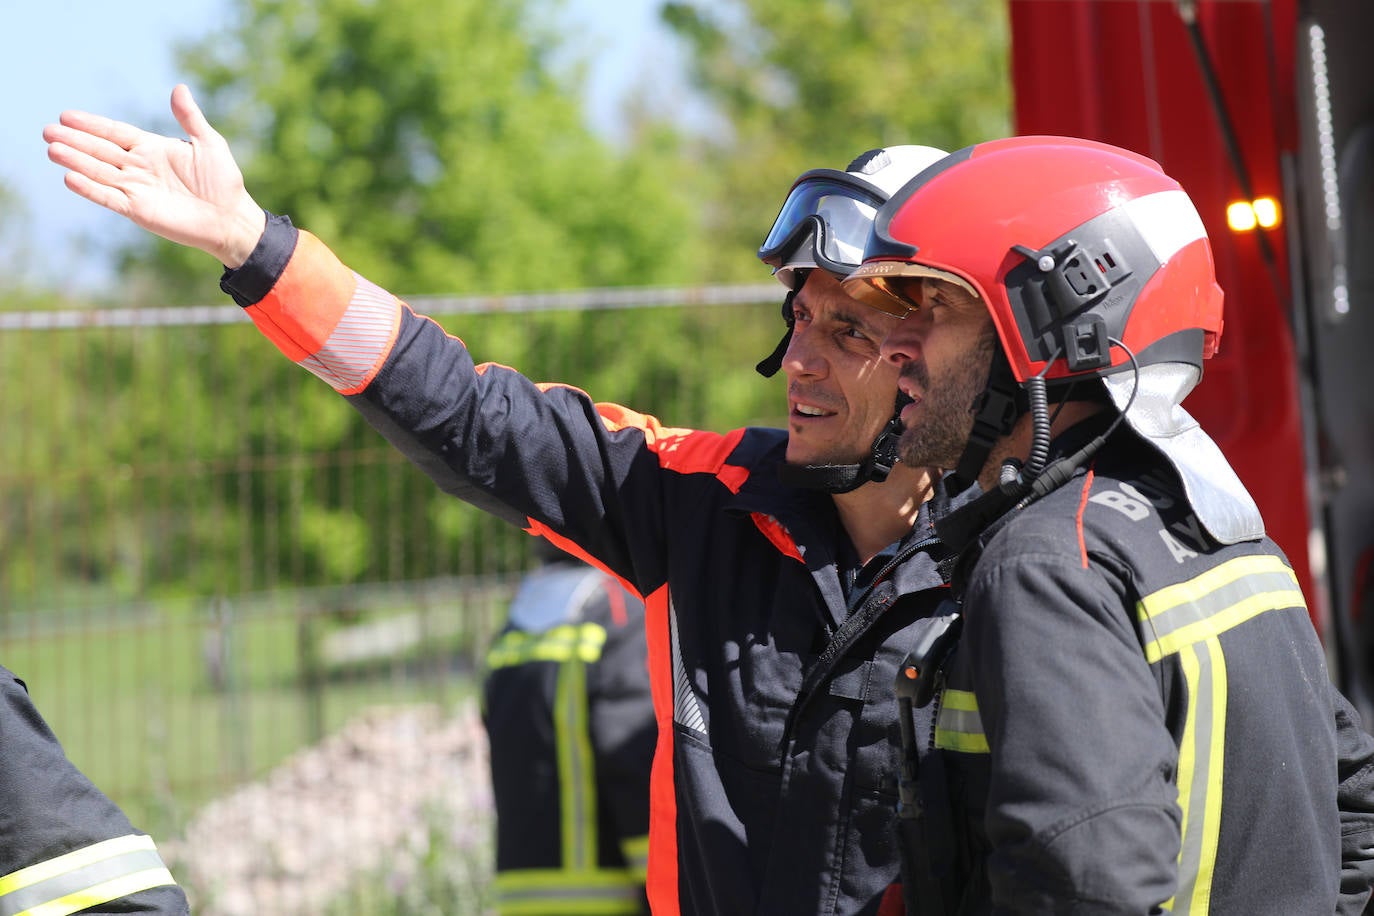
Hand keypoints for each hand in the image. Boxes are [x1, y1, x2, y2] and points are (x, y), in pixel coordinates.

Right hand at [43, 84, 265, 268]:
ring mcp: (137, 189)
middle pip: (101, 150)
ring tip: (52, 149)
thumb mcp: (209, 143)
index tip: (66, 116)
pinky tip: (70, 177)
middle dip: (75, 141)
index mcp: (152, 148)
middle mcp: (139, 167)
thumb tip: (178, 87)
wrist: (232, 218)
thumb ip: (190, 117)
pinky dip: (91, 189)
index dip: (92, 125)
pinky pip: (109, 197)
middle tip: (48, 131)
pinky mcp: (139, 210)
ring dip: (76, 161)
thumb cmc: (224, 181)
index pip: (115, 133)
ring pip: (100, 172)